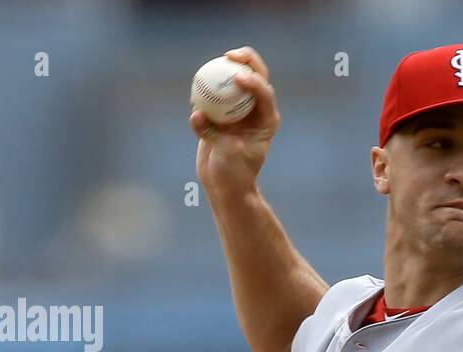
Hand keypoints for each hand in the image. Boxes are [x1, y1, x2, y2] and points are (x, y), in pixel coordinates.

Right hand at [191, 46, 280, 199]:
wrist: (224, 184)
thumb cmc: (234, 174)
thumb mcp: (226, 154)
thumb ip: (211, 132)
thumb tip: (196, 113)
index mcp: (266, 119)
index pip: (264, 92)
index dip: (253, 80)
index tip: (237, 77)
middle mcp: (255, 111)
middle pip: (254, 76)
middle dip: (245, 60)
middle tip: (228, 55)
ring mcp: (239, 110)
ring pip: (234, 80)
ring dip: (224, 69)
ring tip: (210, 65)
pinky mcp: (222, 113)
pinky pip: (214, 94)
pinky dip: (206, 88)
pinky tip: (195, 88)